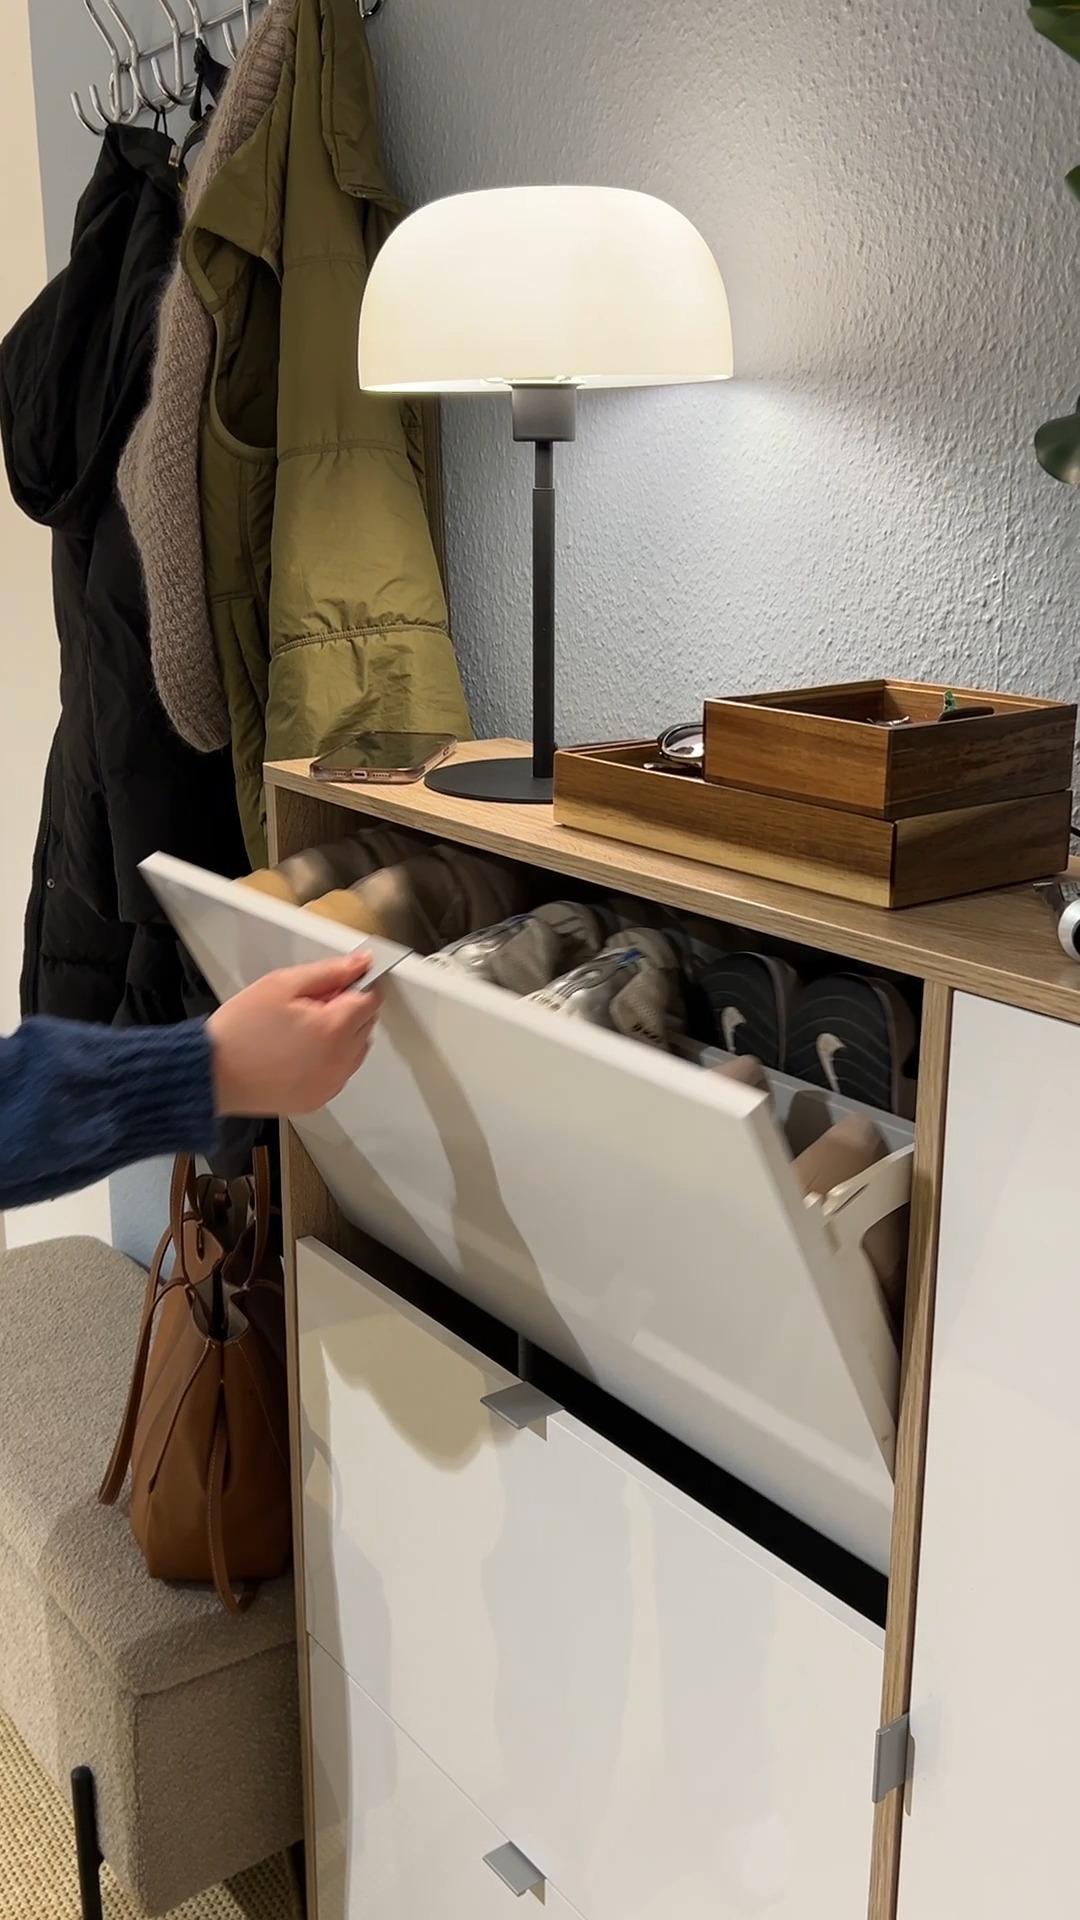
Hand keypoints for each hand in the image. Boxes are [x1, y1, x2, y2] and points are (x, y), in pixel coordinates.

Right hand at [208, 952, 379, 1116]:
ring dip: (341, 1036)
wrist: (212, 1073)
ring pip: (356, 1050)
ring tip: (299, 1031)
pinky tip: (297, 1052)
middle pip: (366, 1024)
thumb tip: (360, 965)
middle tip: (306, 1006)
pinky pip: (339, 1072)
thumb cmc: (240, 1030)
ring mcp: (331, 1084)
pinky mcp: (319, 1098)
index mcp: (333, 1029)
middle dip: (346, 1010)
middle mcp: (340, 1061)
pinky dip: (329, 1060)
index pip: (371, 1000)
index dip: (353, 986)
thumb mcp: (282, 984)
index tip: (334, 985)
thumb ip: (329, 972)